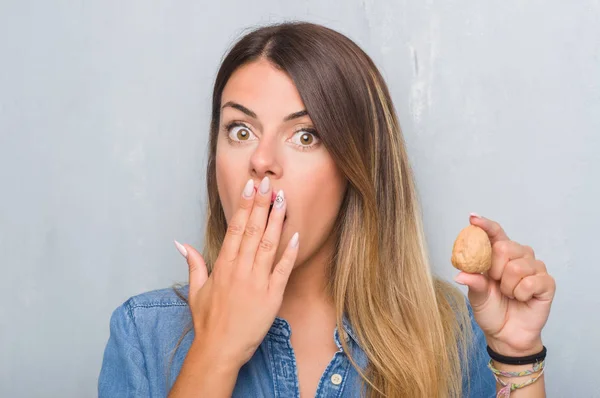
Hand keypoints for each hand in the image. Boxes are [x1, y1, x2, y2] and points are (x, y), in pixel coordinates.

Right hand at [175, 177, 298, 368]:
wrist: (219, 350)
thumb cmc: (208, 321)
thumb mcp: (196, 290)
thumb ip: (193, 263)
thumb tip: (180, 243)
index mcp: (223, 266)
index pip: (234, 228)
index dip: (243, 206)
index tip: (249, 187)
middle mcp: (240, 270)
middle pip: (251, 230)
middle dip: (260, 204)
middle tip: (268, 182)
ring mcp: (256, 282)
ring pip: (267, 244)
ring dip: (275, 221)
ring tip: (282, 199)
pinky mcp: (271, 296)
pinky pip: (282, 270)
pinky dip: (289, 253)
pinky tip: (296, 235)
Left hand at [454, 214, 555, 356]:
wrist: (506, 335)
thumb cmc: (491, 311)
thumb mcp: (476, 296)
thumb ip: (472, 281)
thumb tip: (459, 274)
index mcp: (500, 255)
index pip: (495, 233)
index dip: (485, 225)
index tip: (472, 218)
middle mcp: (519, 256)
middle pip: (505, 247)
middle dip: (494, 269)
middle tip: (495, 283)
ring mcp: (535, 268)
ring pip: (518, 266)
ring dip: (508, 286)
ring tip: (509, 294)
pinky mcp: (547, 283)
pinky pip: (531, 282)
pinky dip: (521, 294)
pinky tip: (521, 299)